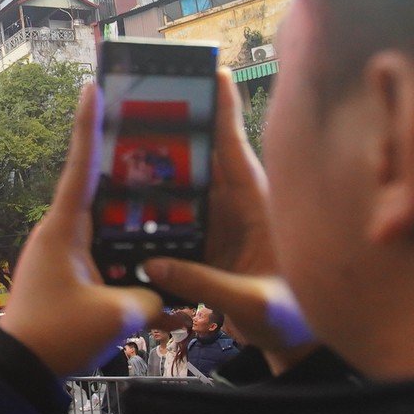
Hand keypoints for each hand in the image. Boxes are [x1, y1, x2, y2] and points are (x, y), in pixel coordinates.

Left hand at [0, 83, 159, 374]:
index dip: (89, 125)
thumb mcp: (116, 317)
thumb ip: (151, 295)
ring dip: (139, 228)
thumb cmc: (56, 336)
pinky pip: (109, 263)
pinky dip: (133, 270)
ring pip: (111, 232)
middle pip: (103, 193)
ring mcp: (66, 258)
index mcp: (64, 228)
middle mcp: (62, 235)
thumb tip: (163, 292)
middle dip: (132, 174)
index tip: (93, 86)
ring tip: (177, 210)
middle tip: (159, 146)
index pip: (81, 165)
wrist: (18, 373)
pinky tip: (169, 290)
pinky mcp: (73, 282)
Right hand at [141, 68, 316, 370]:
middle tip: (141, 100)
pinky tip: (122, 203)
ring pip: (182, 186)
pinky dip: (151, 210)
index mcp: (256, 205)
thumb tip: (152, 265)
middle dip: (173, 129)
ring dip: (156, 169)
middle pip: (200, 158)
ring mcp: (219, 224)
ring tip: (119, 146)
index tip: (212, 69)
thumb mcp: (254, 304)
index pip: (235, 148)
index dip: (223, 109)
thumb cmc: (293, 319)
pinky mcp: (206, 244)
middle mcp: (236, 206)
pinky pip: (174, 219)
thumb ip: (206, 284)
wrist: (294, 344)